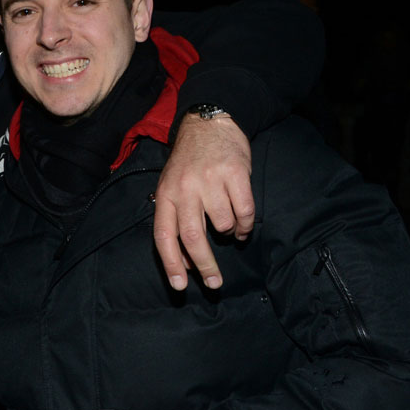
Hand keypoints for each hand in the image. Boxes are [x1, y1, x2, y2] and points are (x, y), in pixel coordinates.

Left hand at [154, 114, 253, 289]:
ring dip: (228, 233)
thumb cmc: (189, 163)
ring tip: (228, 227)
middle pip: (193, 237)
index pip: (164, 235)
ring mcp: (210, 180)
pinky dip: (245, 224)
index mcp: (166, 194)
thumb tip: (184, 262)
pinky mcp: (235, 173)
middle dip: (205, 265)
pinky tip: (242, 224)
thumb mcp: (171, 186)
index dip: (171, 264)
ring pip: (223, 225)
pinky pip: (244, 211)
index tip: (180, 286)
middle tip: (214, 283)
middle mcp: (185, 188)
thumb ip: (175, 219)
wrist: (208, 123)